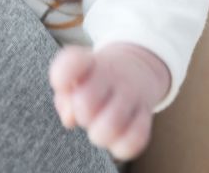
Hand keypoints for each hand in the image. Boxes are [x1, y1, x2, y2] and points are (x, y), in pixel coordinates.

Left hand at [49, 43, 169, 160]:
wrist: (135, 69)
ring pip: (110, 126)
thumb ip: (63, 98)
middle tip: (86, 114)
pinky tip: (116, 139)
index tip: (63, 86)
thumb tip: (70, 119)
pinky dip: (121, 146)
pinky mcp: (146, 113)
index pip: (70, 63)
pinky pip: (135, 139)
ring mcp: (131, 93)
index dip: (62, 78)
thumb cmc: (94, 81)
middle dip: (80, 116)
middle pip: (85, 104)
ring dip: (98, 135)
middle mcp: (111, 74)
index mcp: (87, 63)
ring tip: (99, 128)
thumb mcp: (74, 80)